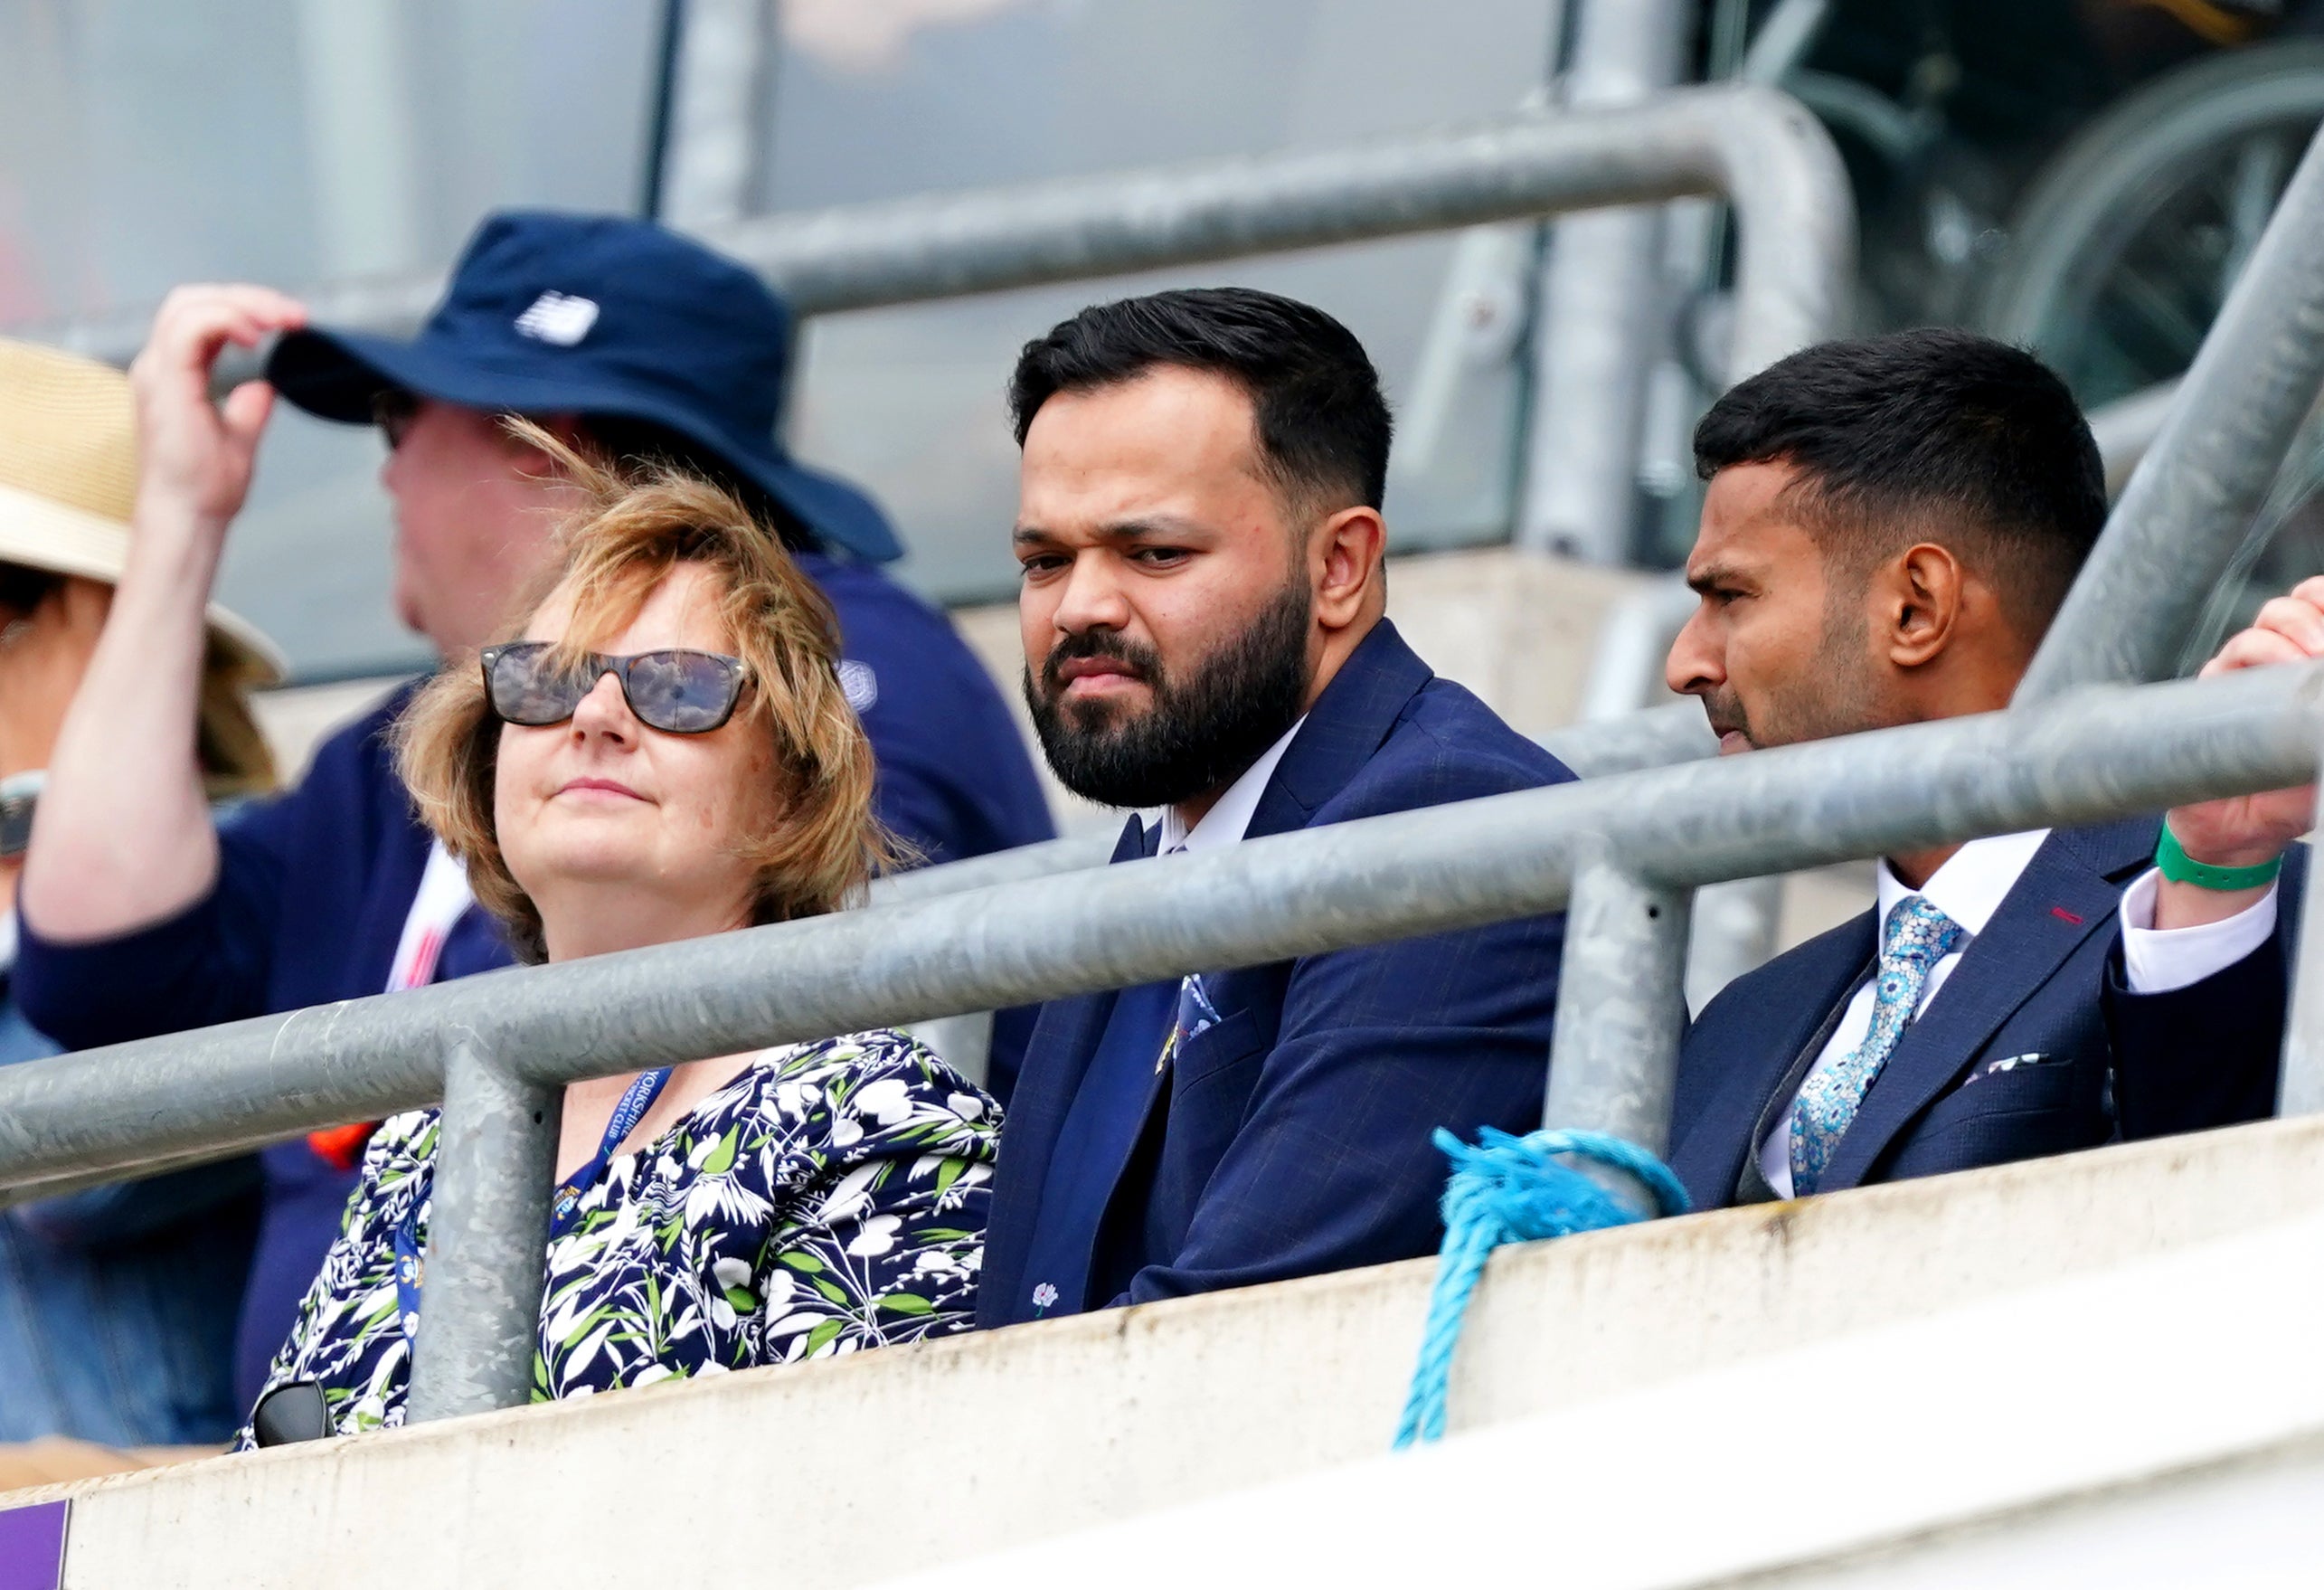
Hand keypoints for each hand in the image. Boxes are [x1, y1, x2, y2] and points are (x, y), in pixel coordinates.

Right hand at [126, 285, 306, 532]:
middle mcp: (159, 365)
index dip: (245, 308)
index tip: (291, 322)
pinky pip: (191, 328)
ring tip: (282, 321)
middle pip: (194, 299)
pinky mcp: (165, 381)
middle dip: (247, 297)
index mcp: (174, 373)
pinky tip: (256, 336)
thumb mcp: (239, 435)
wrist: (190, 515)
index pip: (201, 315)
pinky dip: (226, 320)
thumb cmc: (207, 486)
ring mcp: (158, 370)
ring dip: (242, 304)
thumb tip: (266, 385)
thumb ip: (249, 406)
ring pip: (190, 304)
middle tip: (293, 316)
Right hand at [2166, 576, 2323, 869]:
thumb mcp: (2317, 756)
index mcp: (2307, 667)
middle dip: (2310, 618)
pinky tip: (2263, 684)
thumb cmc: (2290, 794)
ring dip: (2283, 640)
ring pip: (2260, 628)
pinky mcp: (2210, 693)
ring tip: (2301, 666)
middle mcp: (2276, 662)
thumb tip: (2323, 699)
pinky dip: (2247, 663)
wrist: (2239, 834)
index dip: (2323, 598)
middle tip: (2322, 651)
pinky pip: (2223, 663)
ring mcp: (2241, 675)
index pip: (2317, 606)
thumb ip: (2321, 727)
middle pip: (2291, 606)